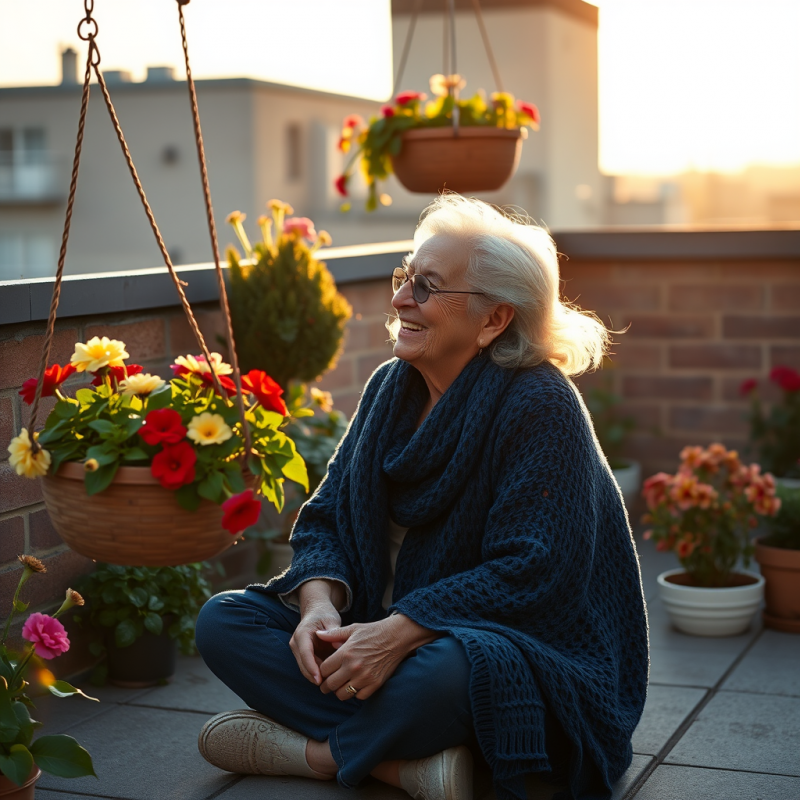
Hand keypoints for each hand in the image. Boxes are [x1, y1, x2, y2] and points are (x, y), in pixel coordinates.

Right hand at [289, 601, 341, 685]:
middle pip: (304, 665)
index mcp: (302, 634)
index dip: (312, 667)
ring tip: (332, 684)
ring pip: (306, 669)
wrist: (316, 611)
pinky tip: (330, 678)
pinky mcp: (302, 655)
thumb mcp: (331, 619)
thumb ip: (335, 632)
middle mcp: (296, 643)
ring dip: (317, 676)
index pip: (305, 654)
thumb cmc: (324, 614)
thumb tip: (339, 647)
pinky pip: (310, 667)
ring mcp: (298, 650)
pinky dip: (318, 673)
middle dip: (315, 676)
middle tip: (329, 686)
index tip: (319, 679)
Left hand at [316, 614, 439, 700]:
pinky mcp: (375, 684)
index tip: (324, 671)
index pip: (323, 670)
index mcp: (345, 652)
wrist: (396, 637)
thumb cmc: (373, 632)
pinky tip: (356, 685)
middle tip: (328, 683)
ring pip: (342, 694)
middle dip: (326, 685)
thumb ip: (333, 634)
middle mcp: (353, 667)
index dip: (321, 671)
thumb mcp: (352, 629)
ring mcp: (364, 677)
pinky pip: (358, 696)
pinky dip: (356, 693)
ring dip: (339, 691)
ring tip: (341, 685)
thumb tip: (317, 635)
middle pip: (330, 685)